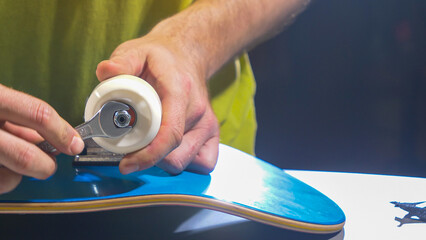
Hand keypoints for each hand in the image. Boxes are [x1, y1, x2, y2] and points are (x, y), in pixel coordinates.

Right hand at [0, 85, 83, 193]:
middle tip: (47, 166)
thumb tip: (57, 136)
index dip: (63, 133)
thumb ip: (24, 117)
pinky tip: (0, 164)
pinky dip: (5, 178)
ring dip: (19, 174)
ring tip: (10, 161)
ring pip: (10, 176)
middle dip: (45, 166)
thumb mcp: (0, 103)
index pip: (39, 115)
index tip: (75, 144)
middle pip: (26, 156)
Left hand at [96, 32, 219, 174]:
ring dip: (165, 162)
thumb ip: (121, 61)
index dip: (149, 155)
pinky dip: (186, 164)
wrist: (187, 56)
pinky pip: (204, 162)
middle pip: (177, 156)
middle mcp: (199, 111)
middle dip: (151, 160)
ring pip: (187, 162)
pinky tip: (171, 152)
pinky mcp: (212, 133)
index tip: (127, 164)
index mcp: (180, 92)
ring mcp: (208, 124)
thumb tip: (105, 72)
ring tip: (149, 146)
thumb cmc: (161, 59)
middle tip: (131, 150)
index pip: (170, 133)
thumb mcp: (136, 51)